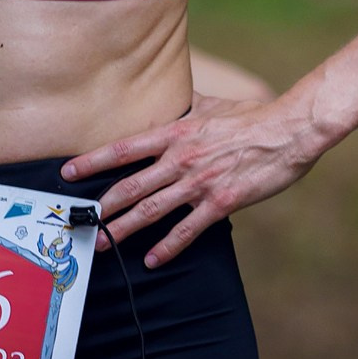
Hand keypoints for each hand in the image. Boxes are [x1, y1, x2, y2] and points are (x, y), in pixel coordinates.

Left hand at [64, 96, 320, 267]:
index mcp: (175, 133)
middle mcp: (180, 158)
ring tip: (103, 243)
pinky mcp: (221, 202)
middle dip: (101, 206)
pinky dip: (168, 247)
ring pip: (152, 210)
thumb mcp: (212, 105)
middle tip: (80, 220)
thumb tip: (172, 98)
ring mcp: (199, 182)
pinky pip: (188, 229)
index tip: (68, 172)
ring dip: (124, 229)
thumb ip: (186, 106)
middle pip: (130, 186)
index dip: (92, 161)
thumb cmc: (252, 116)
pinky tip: (152, 259)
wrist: (289, 130)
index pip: (123, 148)